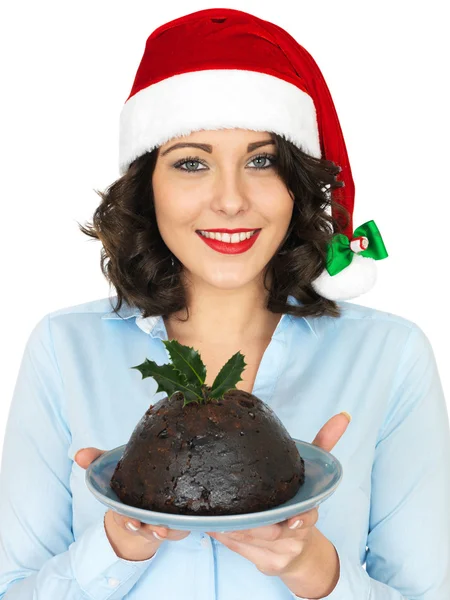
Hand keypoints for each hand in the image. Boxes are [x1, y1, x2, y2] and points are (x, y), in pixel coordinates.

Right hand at [75, 447, 189, 560]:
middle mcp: (144, 519)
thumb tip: (78, 454)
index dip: (127, 521)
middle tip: (156, 529)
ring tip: (168, 527)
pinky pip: (183, 527)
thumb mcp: (111, 468)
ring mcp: (161, 522)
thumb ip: (95, 460)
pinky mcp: (178, 522)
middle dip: (148, 530)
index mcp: (127, 510)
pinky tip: (189, 522)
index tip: (132, 522)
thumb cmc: (128, 483)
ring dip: (166, 531)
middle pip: (145, 529)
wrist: (145, 498)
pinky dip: (185, 526)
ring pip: (164, 531)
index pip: (124, 518)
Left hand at [207, 412, 350, 579]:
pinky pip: (241, 550)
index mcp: (309, 511)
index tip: (292, 517)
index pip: (308, 515)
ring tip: (215, 513)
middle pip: (274, 531)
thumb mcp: (313, 477)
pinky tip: (212, 524)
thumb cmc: (300, 505)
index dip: (301, 517)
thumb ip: (325, 444)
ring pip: (253, 540)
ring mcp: (281, 552)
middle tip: (234, 509)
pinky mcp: (265, 563)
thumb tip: (343, 415)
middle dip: (253, 523)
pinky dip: (226, 538)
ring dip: (233, 528)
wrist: (300, 554)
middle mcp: (296, 534)